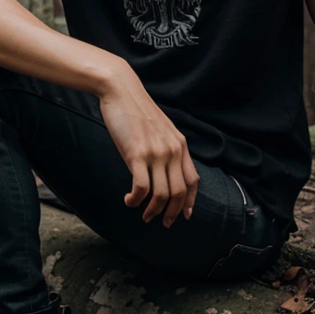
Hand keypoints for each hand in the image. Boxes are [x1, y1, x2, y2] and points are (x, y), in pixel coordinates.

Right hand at [98, 66, 199, 226]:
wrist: (122, 90)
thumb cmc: (136, 110)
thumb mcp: (160, 128)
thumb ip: (166, 147)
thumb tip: (163, 170)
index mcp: (180, 144)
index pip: (193, 180)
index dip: (190, 201)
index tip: (185, 215)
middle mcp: (172, 150)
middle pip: (179, 192)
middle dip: (173, 213)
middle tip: (163, 223)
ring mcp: (156, 153)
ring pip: (162, 194)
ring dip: (153, 211)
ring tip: (144, 215)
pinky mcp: (137, 154)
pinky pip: (141, 188)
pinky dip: (136, 200)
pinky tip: (129, 200)